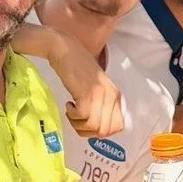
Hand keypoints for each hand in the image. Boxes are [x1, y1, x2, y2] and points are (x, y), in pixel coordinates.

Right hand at [13, 24, 123, 138]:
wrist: (64, 49)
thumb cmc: (77, 69)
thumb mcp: (95, 89)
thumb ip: (101, 106)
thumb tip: (99, 130)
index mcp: (116, 96)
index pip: (118, 127)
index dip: (101, 131)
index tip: (88, 123)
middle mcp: (111, 96)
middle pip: (104, 131)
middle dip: (87, 131)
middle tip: (76, 120)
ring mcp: (100, 94)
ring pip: (93, 126)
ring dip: (78, 124)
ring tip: (71, 112)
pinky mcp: (86, 93)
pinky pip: (82, 117)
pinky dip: (72, 116)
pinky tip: (68, 104)